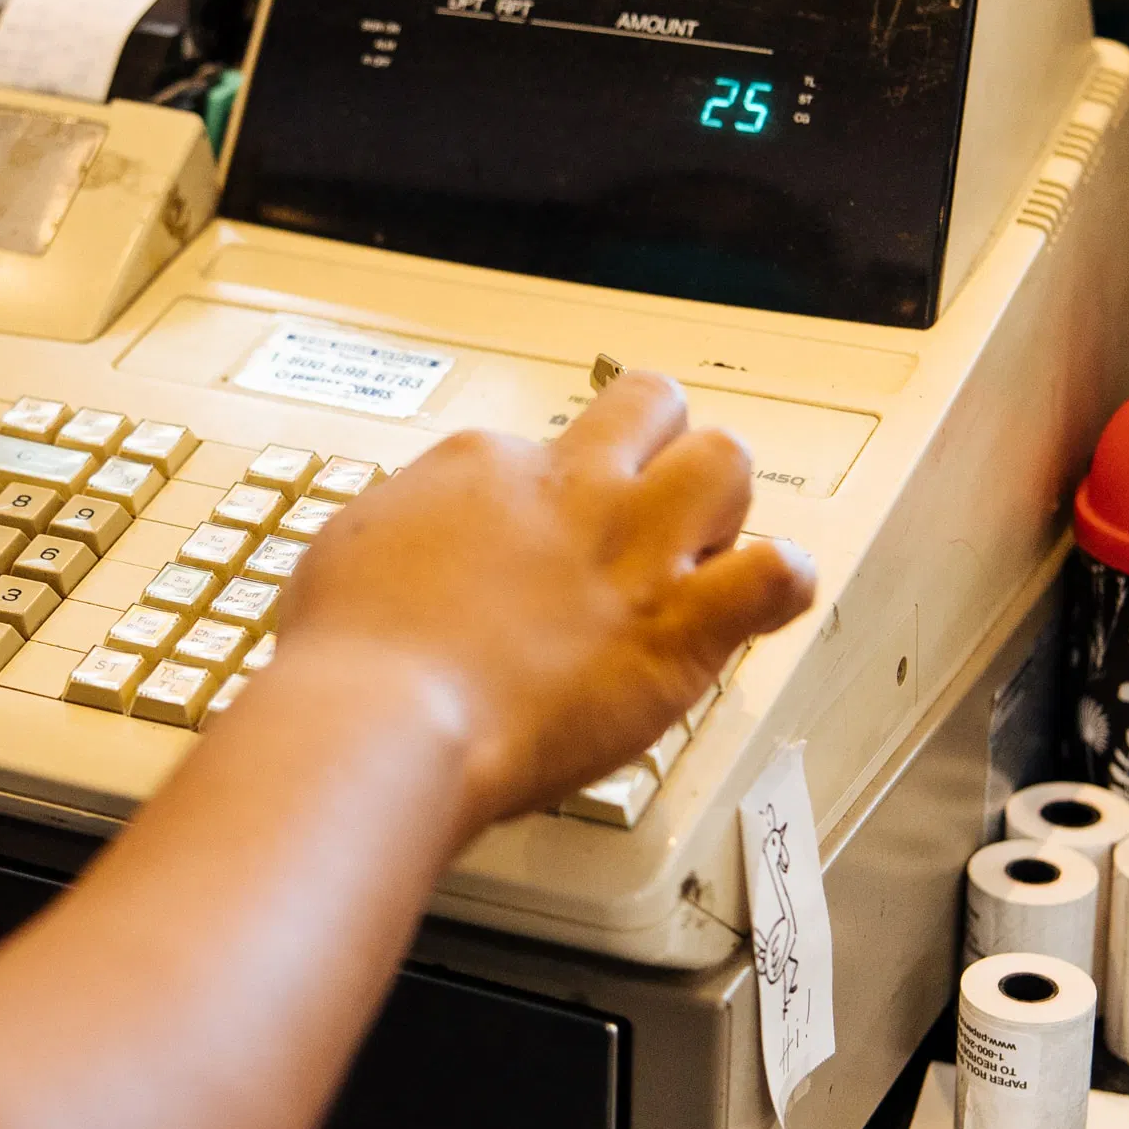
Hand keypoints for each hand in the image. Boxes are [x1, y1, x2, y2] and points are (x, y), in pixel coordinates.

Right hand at [272, 373, 815, 837]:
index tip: (535, 543)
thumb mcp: (346, 552)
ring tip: (699, 550)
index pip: (546, 446)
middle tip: (643, 509)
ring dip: (721, 503)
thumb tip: (416, 538)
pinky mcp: (679, 627)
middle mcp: (571, 490)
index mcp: (484, 467)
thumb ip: (405, 530)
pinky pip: (776, 574)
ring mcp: (632, 552)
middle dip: (658, 449)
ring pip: (726, 463)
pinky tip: (762, 602)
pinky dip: (782, 583)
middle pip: (652, 409)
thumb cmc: (350, 657)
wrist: (384, 719)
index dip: (549, 495)